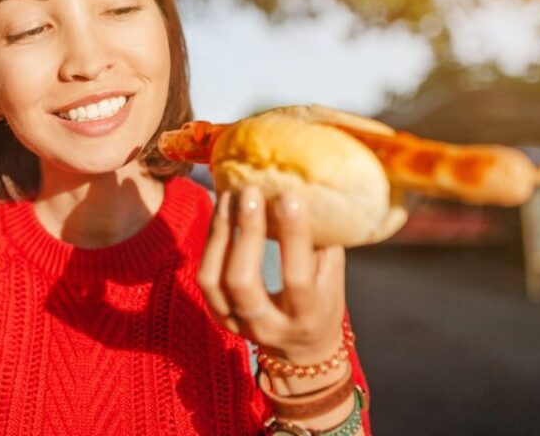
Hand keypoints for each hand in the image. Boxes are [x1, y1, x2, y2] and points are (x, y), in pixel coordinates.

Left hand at [198, 186, 345, 365]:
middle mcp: (269, 326)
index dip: (292, 236)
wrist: (302, 350)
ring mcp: (237, 325)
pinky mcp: (218, 317)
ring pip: (216, 280)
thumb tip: (309, 190)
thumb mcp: (333, 277)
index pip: (296, 278)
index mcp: (306, 317)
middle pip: (244, 281)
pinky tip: (222, 213)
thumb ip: (322, 242)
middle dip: (247, 232)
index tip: (289, 196)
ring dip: (222, 232)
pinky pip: (206, 278)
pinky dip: (212, 242)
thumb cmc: (323, 303)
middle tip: (251, 192)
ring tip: (231, 196)